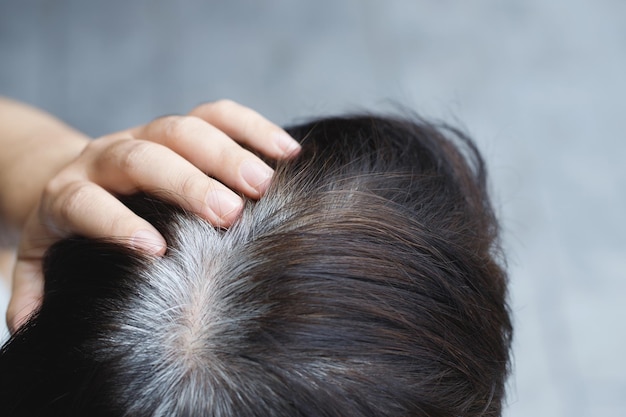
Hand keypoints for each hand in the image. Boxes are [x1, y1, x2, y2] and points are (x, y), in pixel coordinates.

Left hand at [6, 100, 299, 331]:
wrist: (75, 170)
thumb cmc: (69, 223)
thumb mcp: (43, 253)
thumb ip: (35, 285)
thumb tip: (27, 327)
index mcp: (69, 193)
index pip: (87, 202)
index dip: (117, 223)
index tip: (157, 250)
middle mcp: (107, 156)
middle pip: (143, 157)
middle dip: (188, 183)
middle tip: (230, 214)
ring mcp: (145, 134)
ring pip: (184, 127)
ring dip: (227, 152)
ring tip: (265, 184)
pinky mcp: (179, 124)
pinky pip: (216, 113)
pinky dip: (252, 128)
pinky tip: (287, 152)